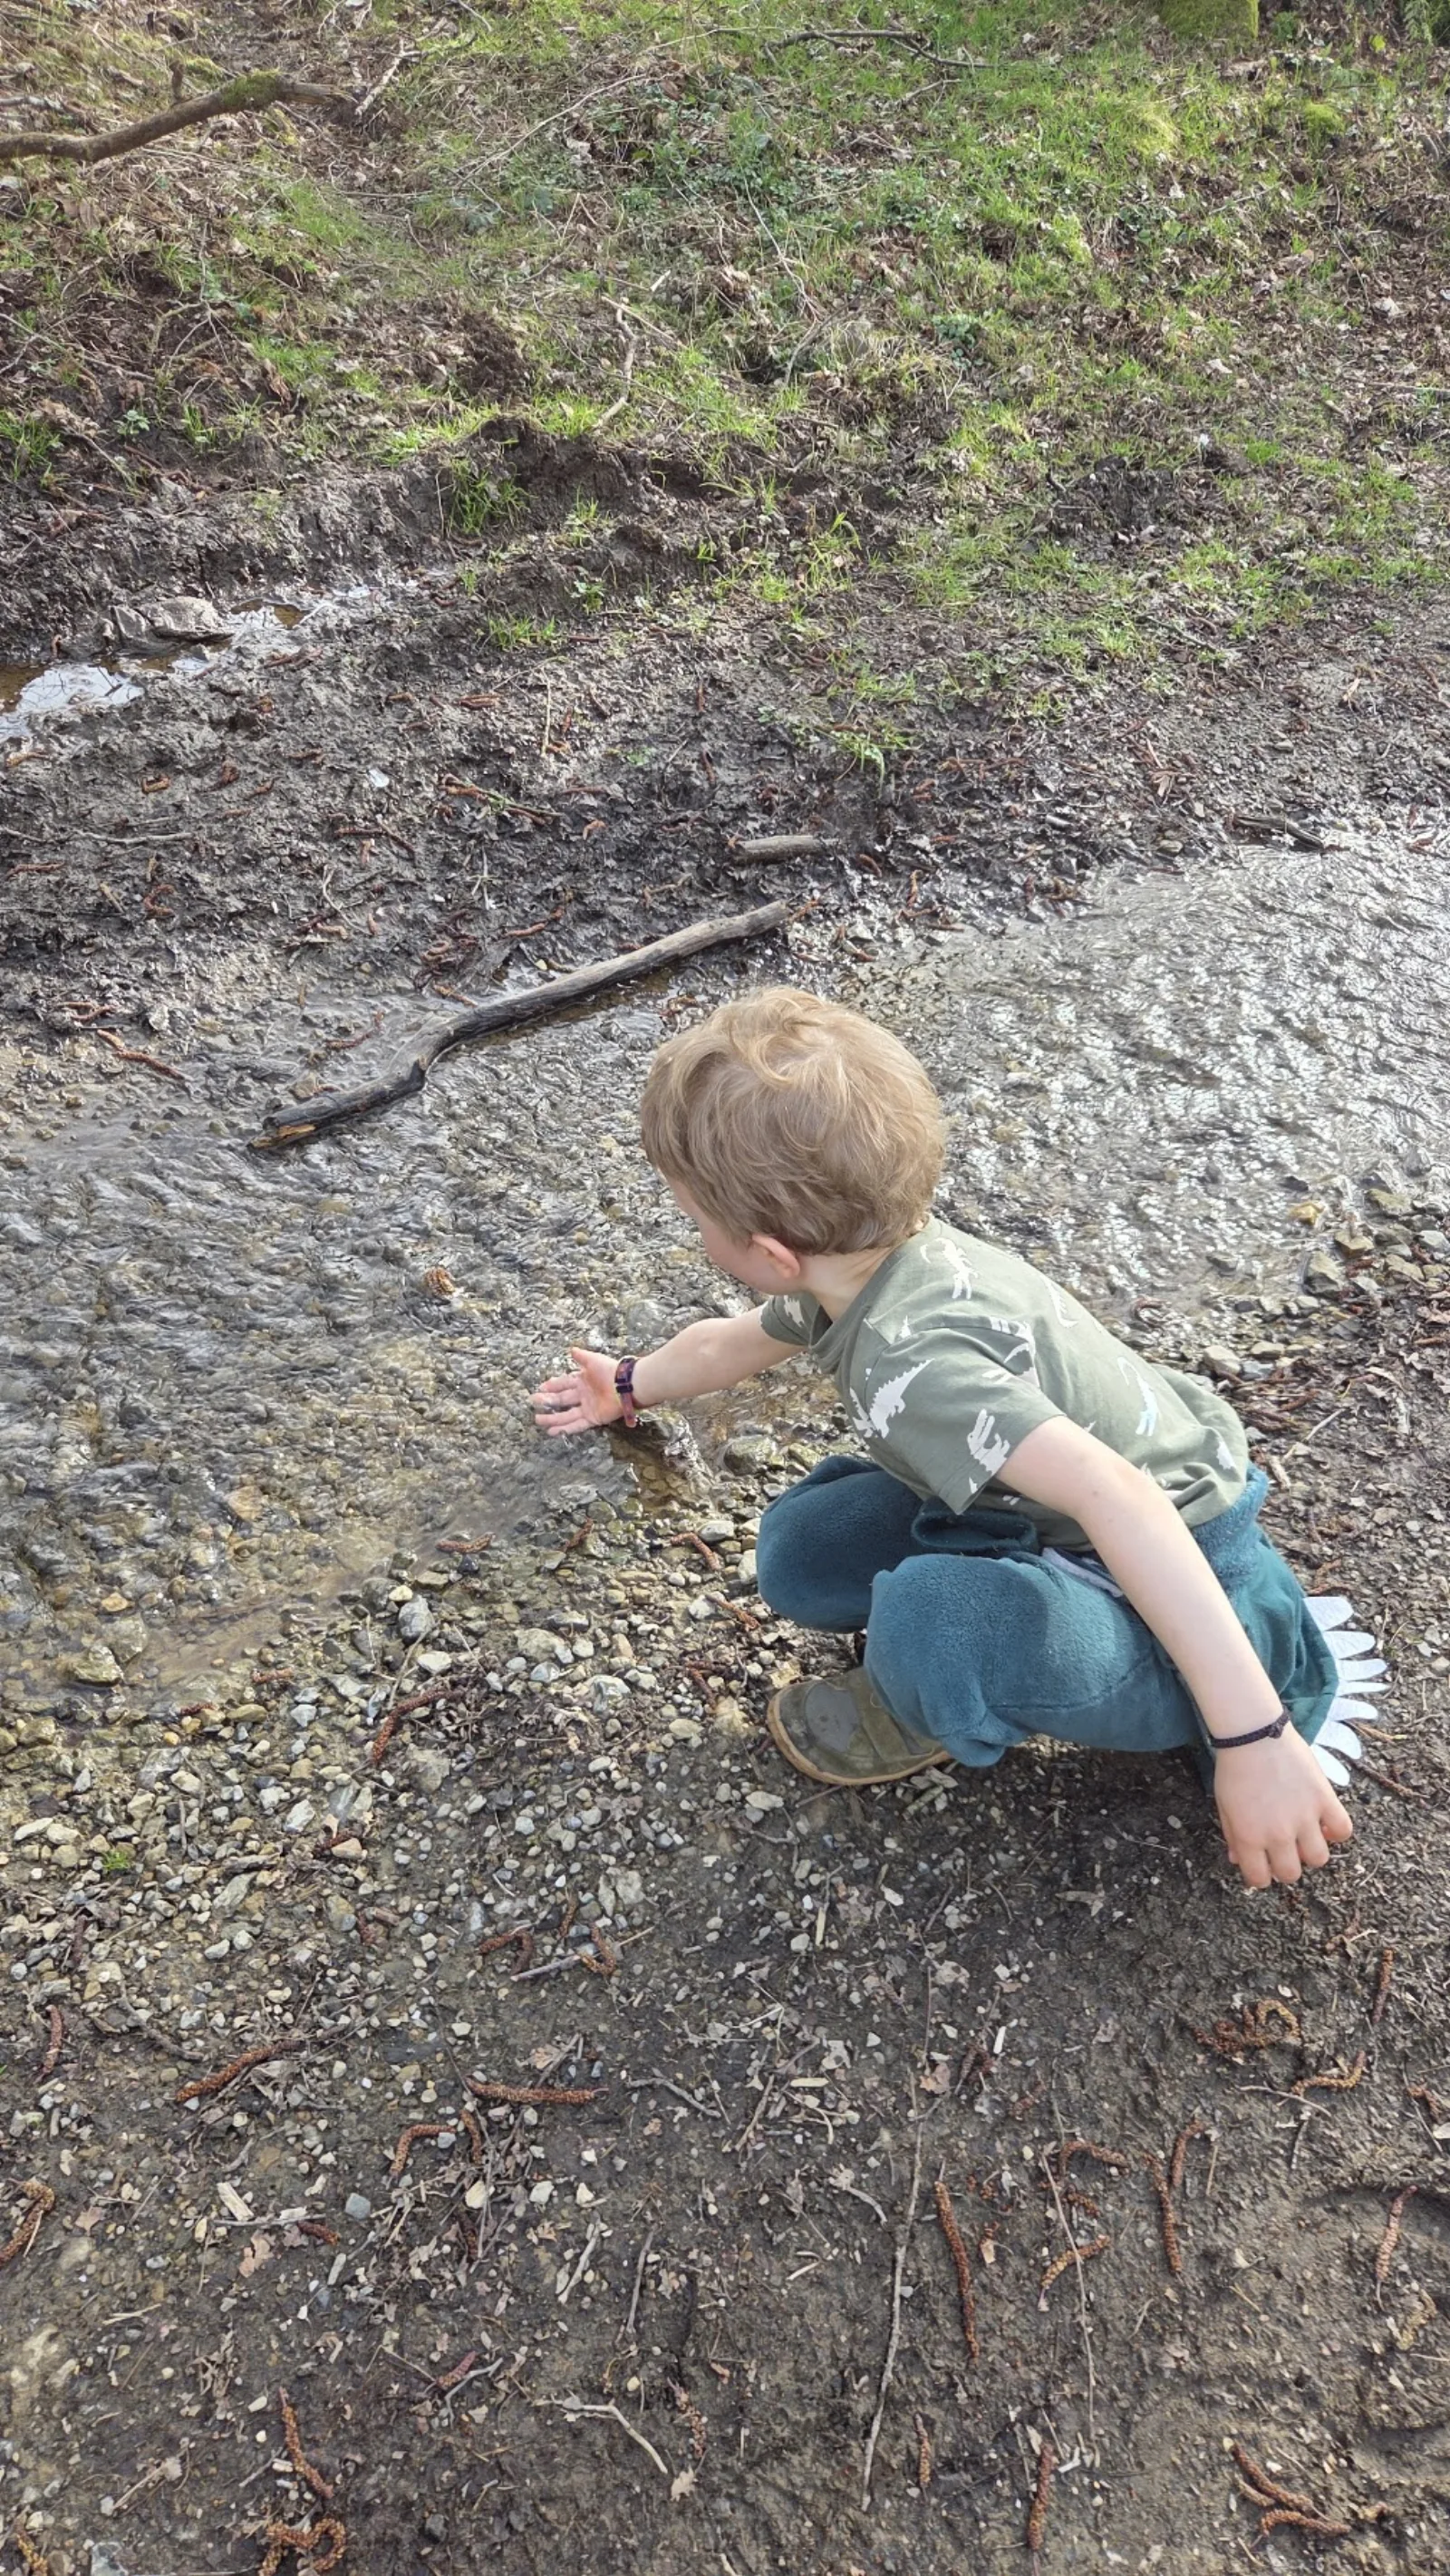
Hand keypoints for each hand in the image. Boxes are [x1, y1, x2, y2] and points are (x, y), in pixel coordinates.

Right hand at [529, 1346, 621, 1436]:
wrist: (625, 1385)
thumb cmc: (610, 1371)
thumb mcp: (593, 1360)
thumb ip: (582, 1357)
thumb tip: (571, 1349)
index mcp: (583, 1380)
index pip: (564, 1383)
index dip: (552, 1385)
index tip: (541, 1387)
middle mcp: (583, 1395)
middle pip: (562, 1399)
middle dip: (547, 1401)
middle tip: (534, 1402)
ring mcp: (587, 1408)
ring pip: (566, 1414)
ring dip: (552, 1418)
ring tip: (538, 1420)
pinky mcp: (592, 1418)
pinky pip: (576, 1425)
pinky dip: (564, 1428)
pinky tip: (552, 1431)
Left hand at [1213, 1725, 1352, 1888]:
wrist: (1253, 1734)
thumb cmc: (1234, 1768)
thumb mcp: (1224, 1805)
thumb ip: (1233, 1836)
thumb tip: (1238, 1860)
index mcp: (1249, 1837)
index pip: (1260, 1879)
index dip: (1261, 1875)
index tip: (1263, 1865)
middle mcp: (1278, 1834)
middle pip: (1292, 1874)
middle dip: (1287, 1866)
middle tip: (1284, 1850)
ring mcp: (1304, 1818)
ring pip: (1319, 1858)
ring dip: (1311, 1851)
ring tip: (1305, 1834)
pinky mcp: (1324, 1799)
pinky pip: (1342, 1830)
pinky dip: (1336, 1831)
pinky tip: (1325, 1822)